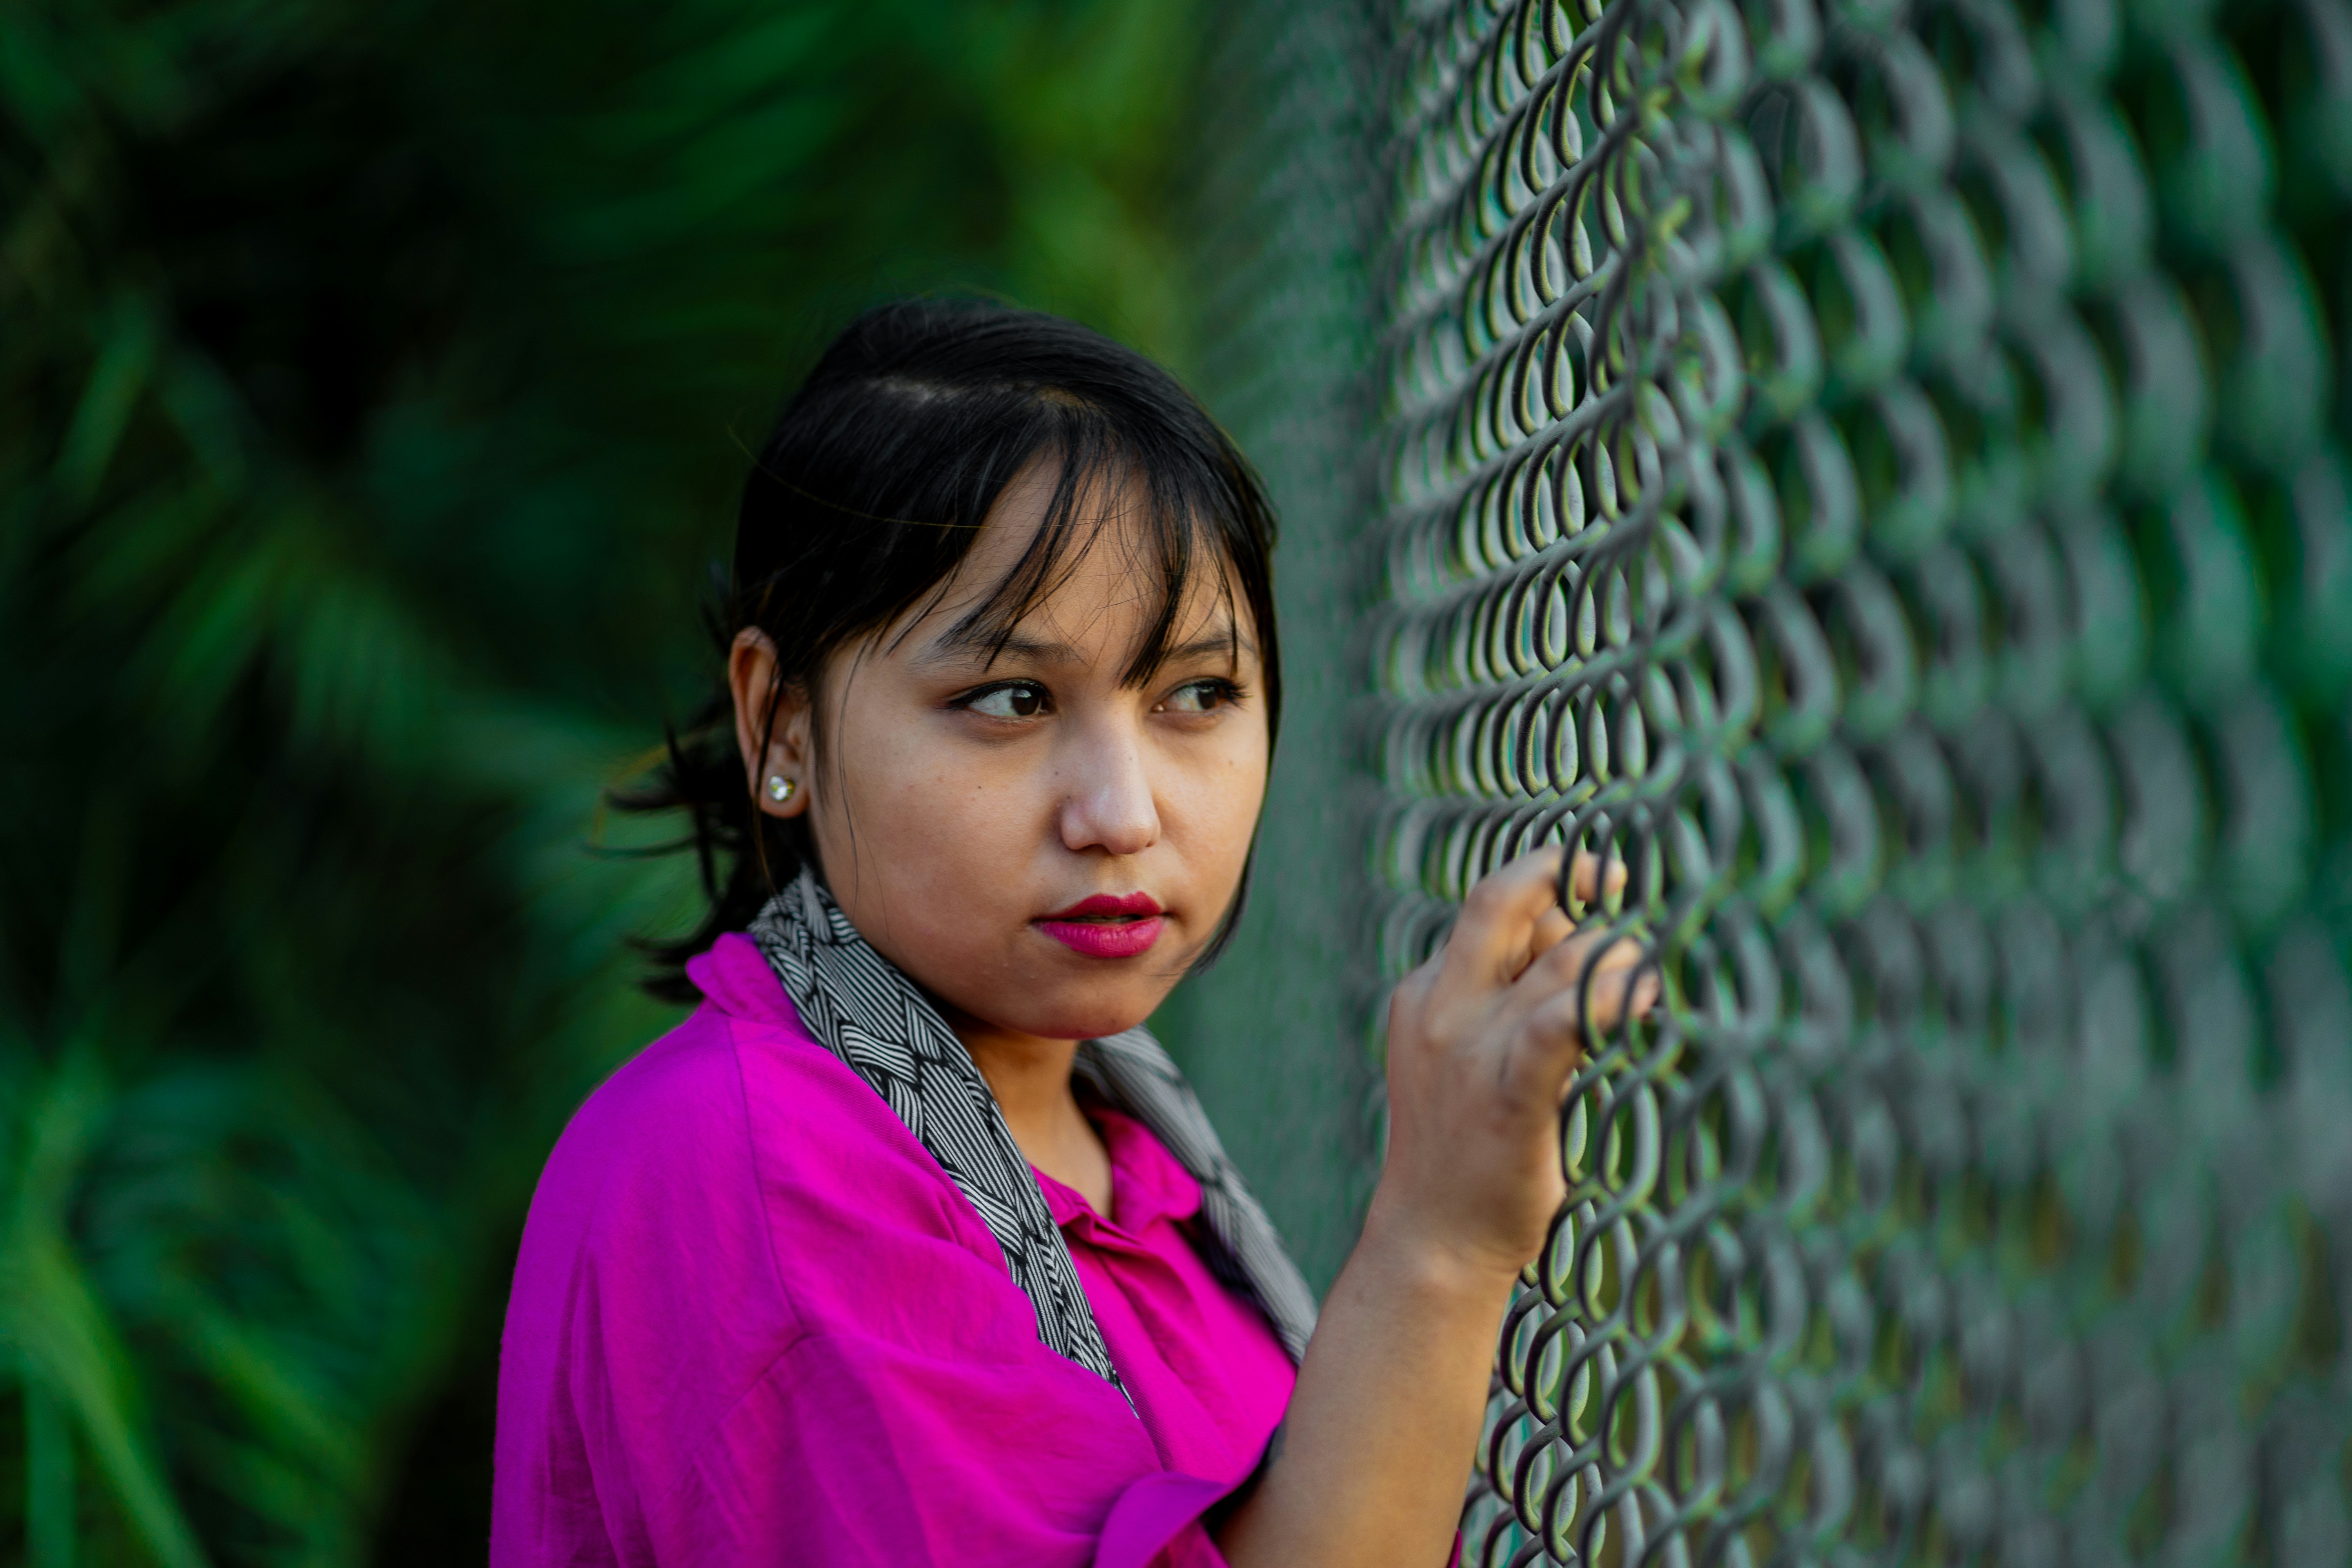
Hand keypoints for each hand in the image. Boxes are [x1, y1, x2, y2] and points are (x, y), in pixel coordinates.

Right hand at [1367, 848, 1658, 1288]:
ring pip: (1556, 965)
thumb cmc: (1465, 1147)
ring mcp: (1470, 1050)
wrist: (1432, 1240)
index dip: (1545, 882)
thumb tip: (1571, 938)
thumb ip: (1506, 996)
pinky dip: (1606, 1000)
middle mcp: (1442, 1008)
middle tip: (1618, 874)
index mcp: (1426, 994)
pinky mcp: (1508, 1096)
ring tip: (1652, 967)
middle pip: (1504, 906)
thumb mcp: (1466, 1053)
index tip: (1594, 874)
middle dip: (1566, 874)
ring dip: (1616, 953)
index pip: (1489, 911)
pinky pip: (1560, 1027)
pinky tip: (1641, 995)